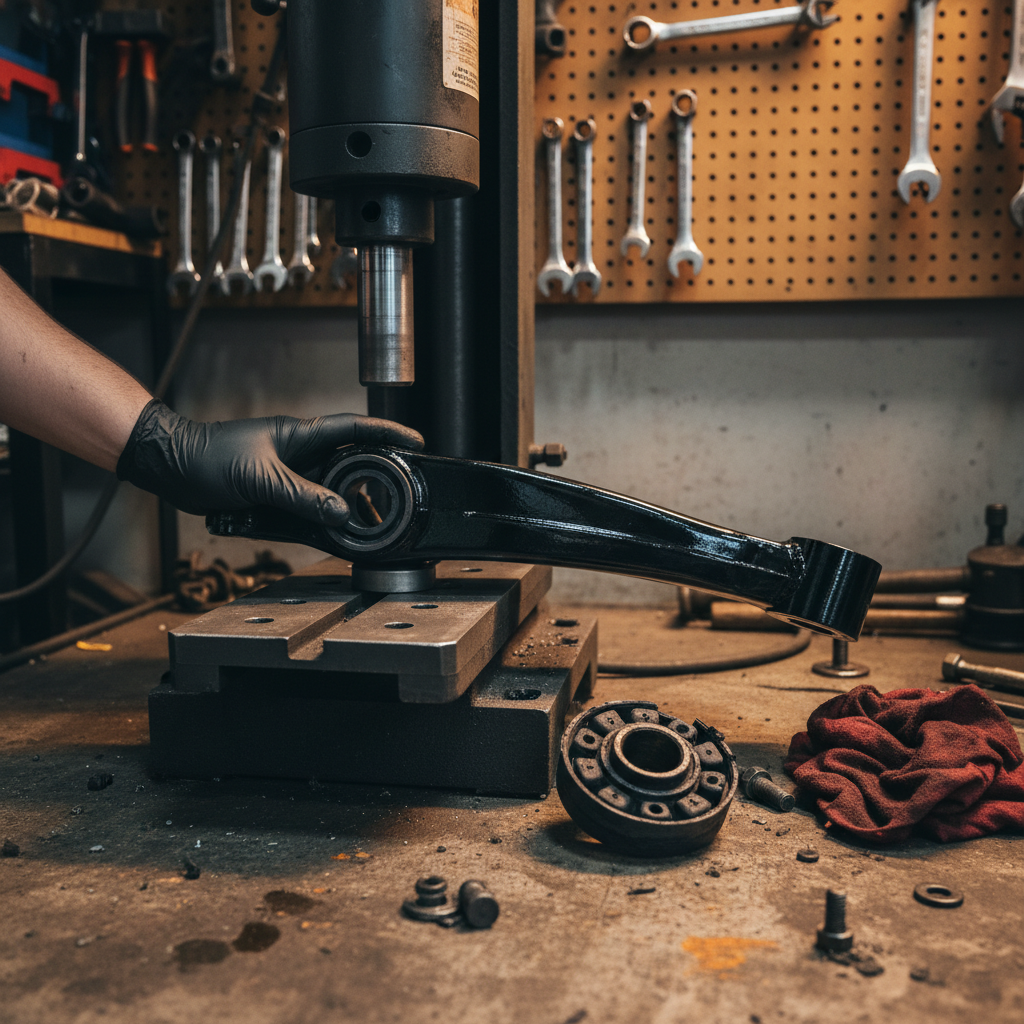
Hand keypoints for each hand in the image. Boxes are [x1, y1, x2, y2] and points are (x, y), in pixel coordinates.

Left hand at [116, 399, 423, 525]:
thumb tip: (342, 512)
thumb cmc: (208, 458)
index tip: (414, 440)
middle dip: (375, 474)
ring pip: (328, 487)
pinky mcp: (273, 490)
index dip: (387, 433)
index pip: (354, 429)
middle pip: (348, 461)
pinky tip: (329, 530)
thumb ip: (303, 497)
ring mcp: (286, 471)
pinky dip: (319, 517)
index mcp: (299, 436)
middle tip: (400, 488)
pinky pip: (306, 504)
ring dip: (346, 501)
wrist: (170, 467)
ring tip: (370, 518)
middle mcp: (297, 452)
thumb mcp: (261, 479)